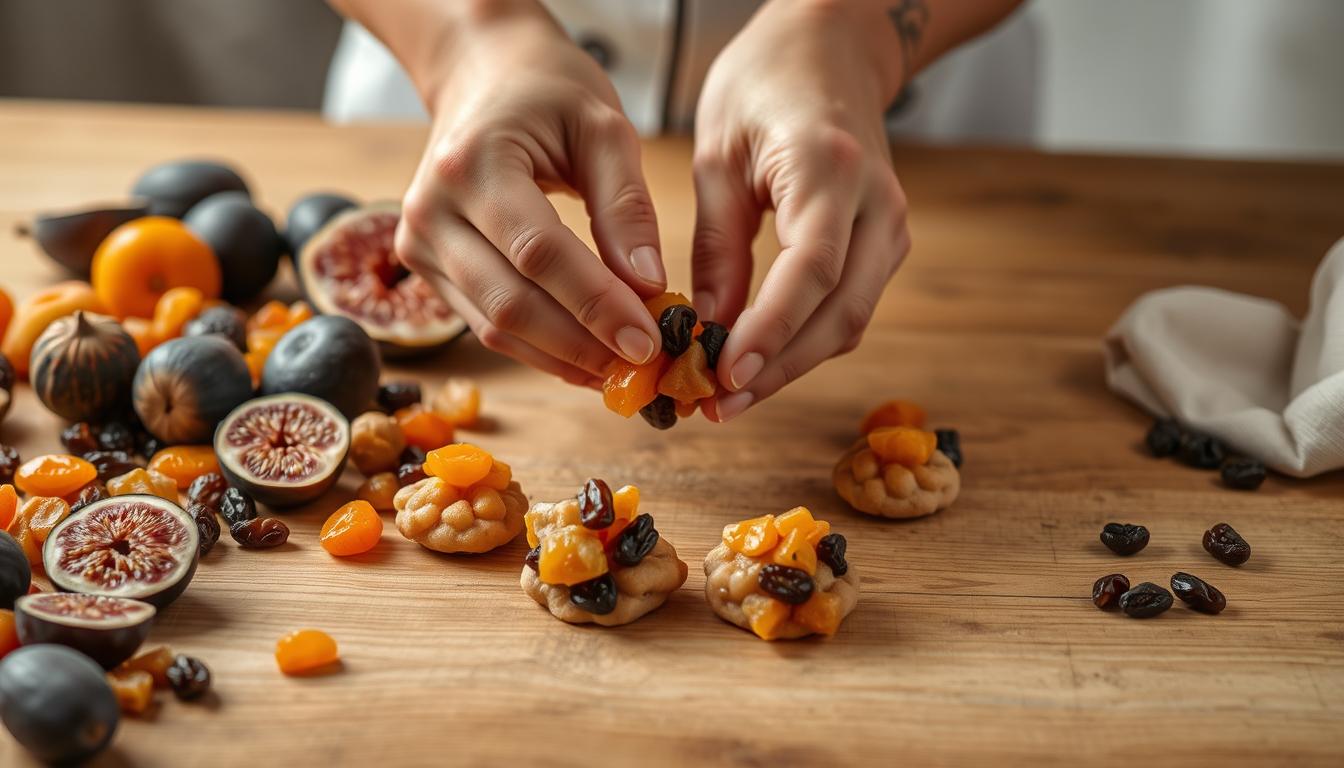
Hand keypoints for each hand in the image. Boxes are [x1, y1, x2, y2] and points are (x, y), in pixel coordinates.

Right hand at [394, 5, 666, 387]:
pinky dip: (541, 349)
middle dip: (584, 344)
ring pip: (495, 328)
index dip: (597, 304)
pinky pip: (486, 325)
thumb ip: (626, 206)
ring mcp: (417, 245)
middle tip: (646, 367)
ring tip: (624, 370)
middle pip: (511, 304)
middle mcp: (430, 210)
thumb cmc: (548, 93)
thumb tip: (649, 287)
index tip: (652, 339)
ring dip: (564, 359)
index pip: (539, 253)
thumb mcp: (603, 127)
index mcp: (471, 163)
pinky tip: (588, 357)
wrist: (482, 75)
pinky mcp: (425, 270)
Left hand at [692, 0, 911, 420]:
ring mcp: (890, 226)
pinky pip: (847, 306)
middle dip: (779, 369)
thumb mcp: (717, 153)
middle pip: (840, 313)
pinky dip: (804, 341)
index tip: (725, 375)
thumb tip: (705, 325)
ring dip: (791, 365)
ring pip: (850, 320)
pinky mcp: (884, 242)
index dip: (771, 331)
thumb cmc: (764, 84)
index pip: (811, 269)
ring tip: (727, 396)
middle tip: (717, 405)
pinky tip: (757, 361)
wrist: (831, 48)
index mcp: (829, 168)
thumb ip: (716, 244)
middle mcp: (876, 204)